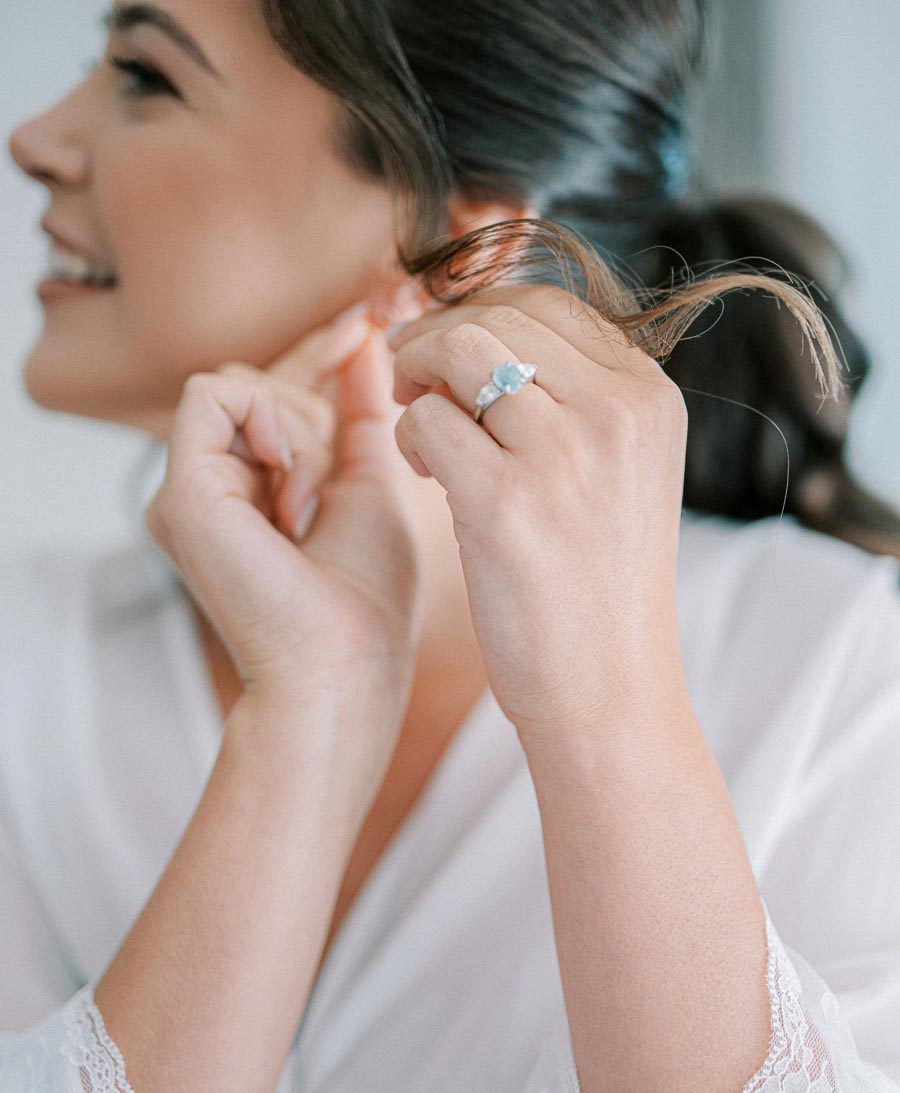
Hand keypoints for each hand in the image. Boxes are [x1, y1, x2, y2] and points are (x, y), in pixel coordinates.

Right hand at [143, 294, 430, 717]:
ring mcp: (186, 490)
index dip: (314, 358)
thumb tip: (363, 342)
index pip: (272, 397)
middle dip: (311, 403)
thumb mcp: (369, 485)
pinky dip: (269, 426)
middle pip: (256, 385)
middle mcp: (209, 488)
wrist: (343, 667)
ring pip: (239, 386)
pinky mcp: (180, 490)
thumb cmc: (365, 601)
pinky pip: (214, 395)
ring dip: (297, 430)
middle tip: (328, 480)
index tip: (362, 325)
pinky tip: (291, 487)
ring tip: (309, 505)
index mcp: (250, 492)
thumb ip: (358, 415)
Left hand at [387, 283, 692, 742]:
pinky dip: (409, 438)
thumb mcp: (623, 473)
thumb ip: (578, 400)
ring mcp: (564, 453)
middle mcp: (617, 412)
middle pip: (498, 317)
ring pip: (458, 353)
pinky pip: (427, 421)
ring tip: (416, 424)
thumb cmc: (600, 586)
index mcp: (650, 397)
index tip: (452, 351)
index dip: (483, 314)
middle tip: (413, 380)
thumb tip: (486, 332)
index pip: (551, 305)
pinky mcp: (506, 501)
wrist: (608, 690)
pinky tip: (426, 475)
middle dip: (439, 338)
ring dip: (418, 376)